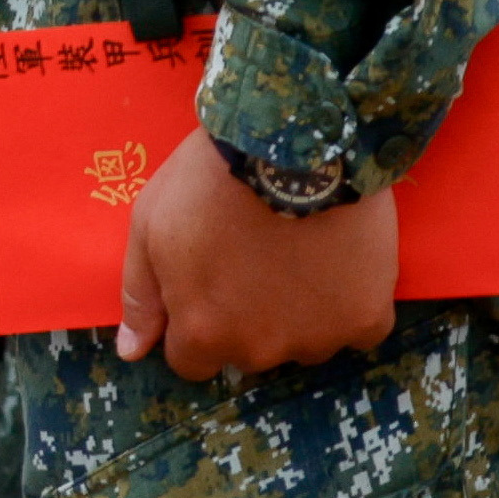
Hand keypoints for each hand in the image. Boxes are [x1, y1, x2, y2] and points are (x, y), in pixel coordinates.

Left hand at [114, 132, 403, 379]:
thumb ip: (140, 294)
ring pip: (303, 341)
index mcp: (204, 332)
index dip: (197, 320)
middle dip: (247, 316)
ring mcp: (318, 338)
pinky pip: (358, 328)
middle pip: (248, 350)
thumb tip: (131, 352)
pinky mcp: (367, 318)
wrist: (294, 137)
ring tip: (300, 249)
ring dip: (299, 312)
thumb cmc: (211, 177)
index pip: (192, 360)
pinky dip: (351, 303)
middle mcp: (260, 349)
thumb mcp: (151, 224)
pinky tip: (341, 258)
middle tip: (255, 254)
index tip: (210, 279)